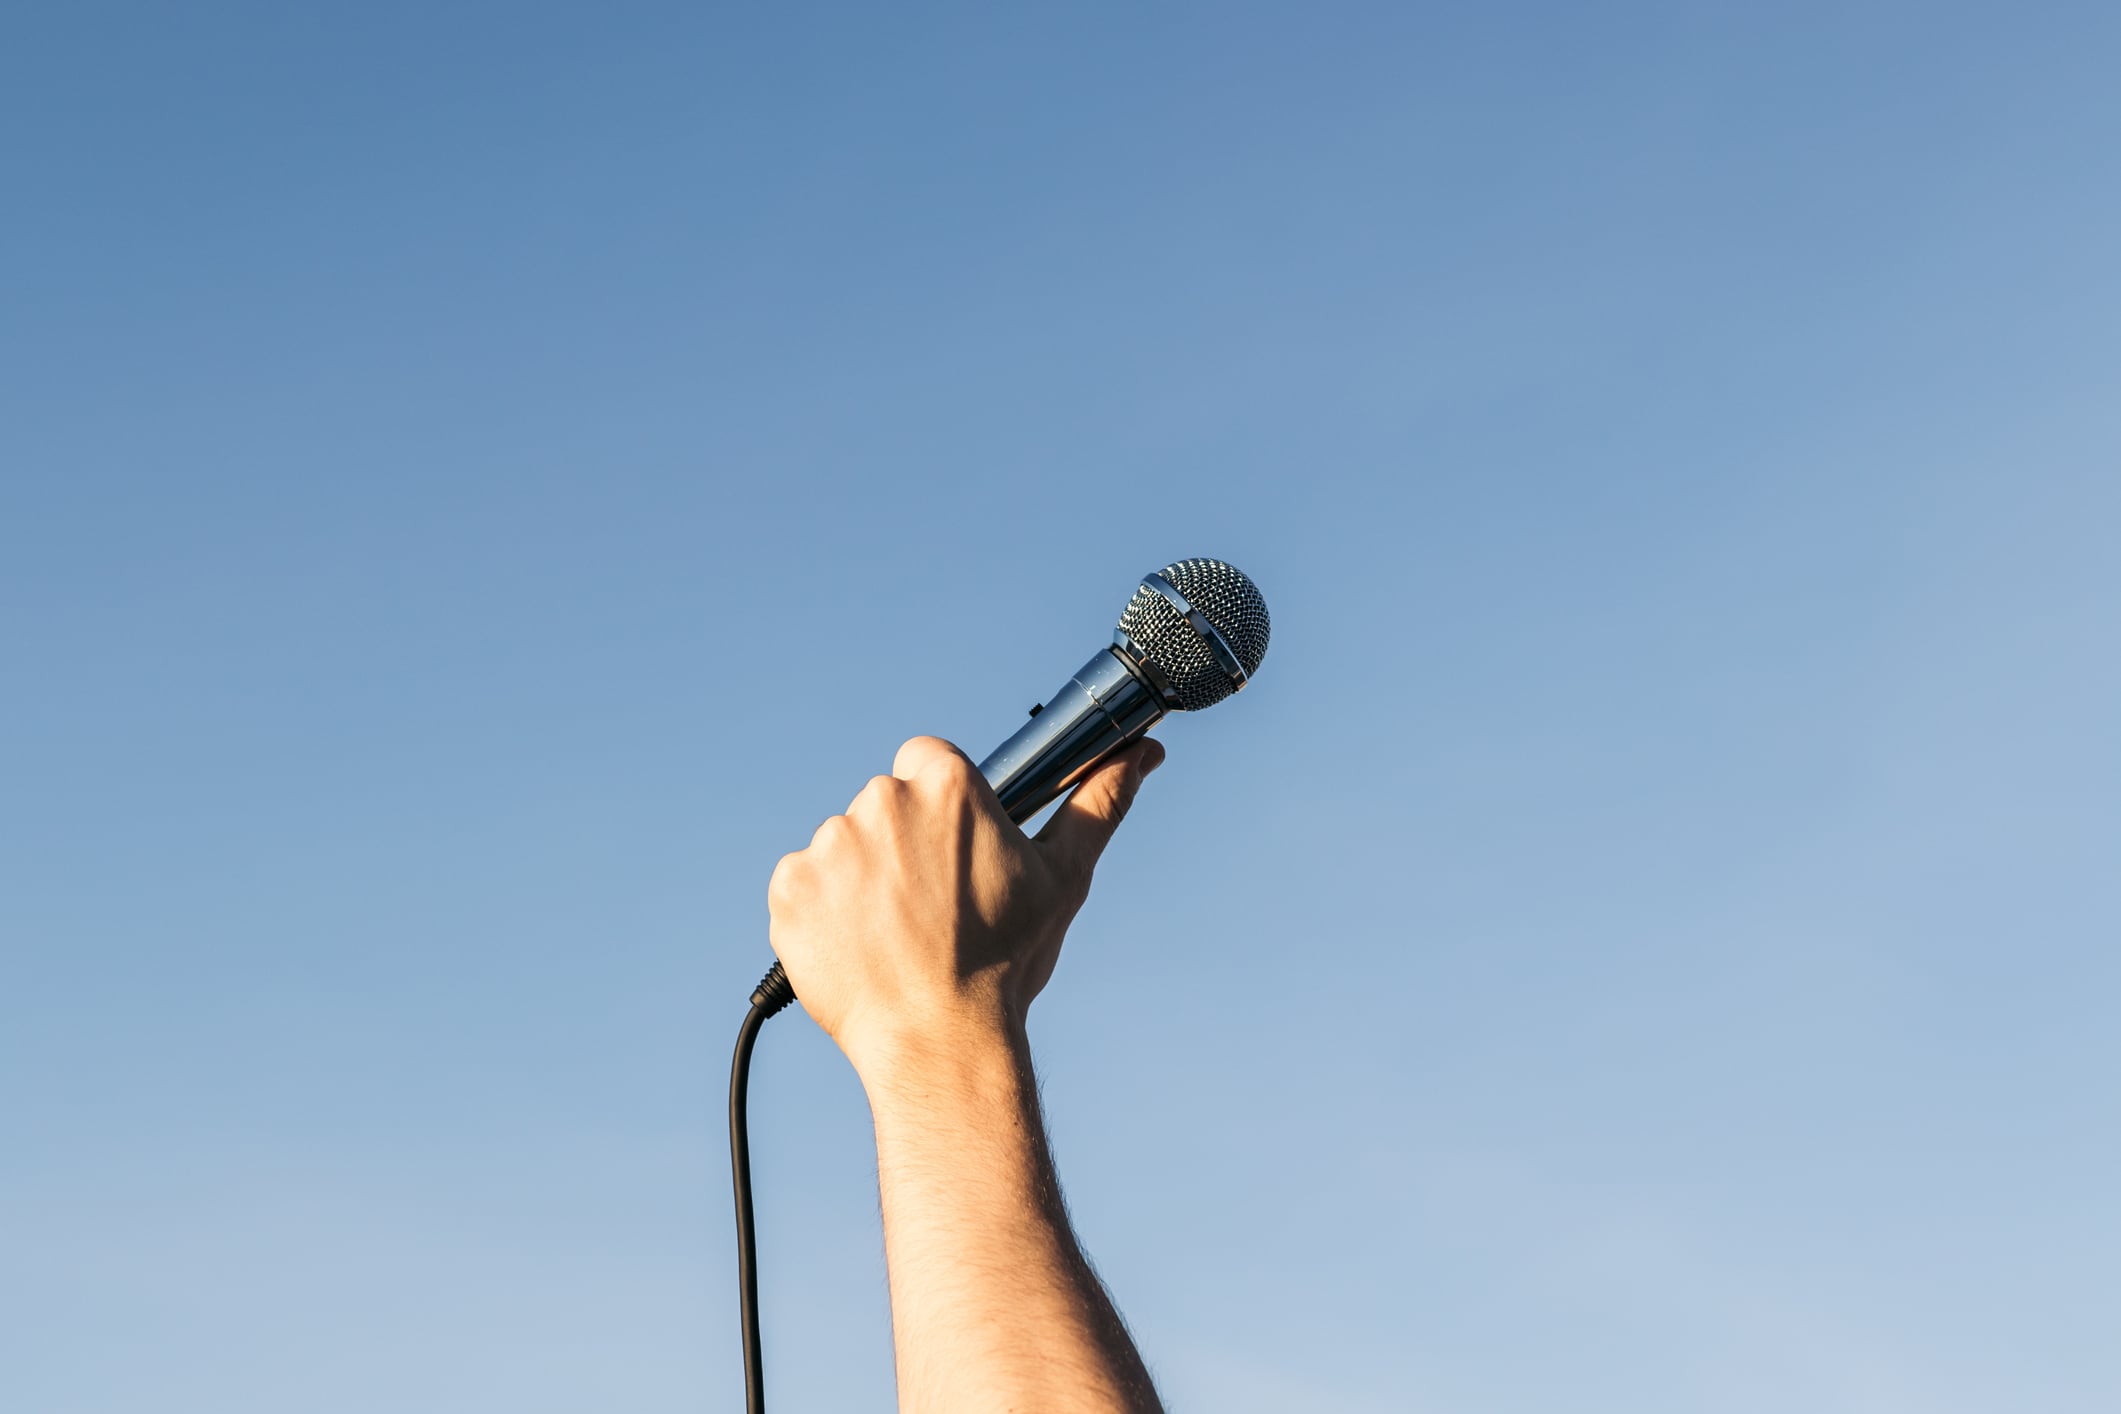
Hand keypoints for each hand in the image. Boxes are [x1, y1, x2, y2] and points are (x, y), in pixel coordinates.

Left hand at [766, 734, 1164, 1081]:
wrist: (939, 1041)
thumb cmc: (1007, 961)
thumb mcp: (1064, 877)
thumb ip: (1100, 803)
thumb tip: (1144, 752)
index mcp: (946, 783)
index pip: (928, 761)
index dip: (941, 810)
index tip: (954, 853)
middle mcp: (881, 799)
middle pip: (886, 805)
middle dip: (903, 847)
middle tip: (931, 908)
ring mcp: (829, 844)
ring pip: (844, 848)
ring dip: (861, 882)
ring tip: (897, 938)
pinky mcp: (790, 889)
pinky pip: (803, 887)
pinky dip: (823, 915)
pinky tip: (860, 949)